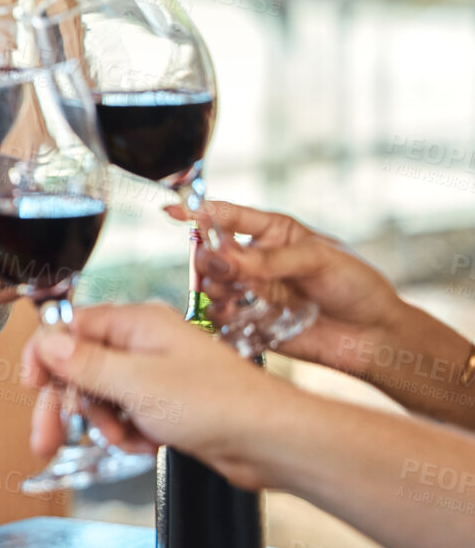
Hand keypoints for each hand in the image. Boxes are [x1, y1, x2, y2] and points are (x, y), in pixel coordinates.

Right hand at [21, 303, 289, 489]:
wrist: (270, 441)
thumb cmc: (219, 403)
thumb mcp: (137, 383)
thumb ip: (84, 363)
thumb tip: (47, 342)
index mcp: (138, 323)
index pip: (71, 327)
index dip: (47, 357)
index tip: (33, 386)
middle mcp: (146, 343)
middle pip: (81, 367)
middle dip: (67, 406)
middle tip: (47, 439)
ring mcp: (158, 373)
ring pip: (103, 396)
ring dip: (106, 424)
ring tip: (128, 439)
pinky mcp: (169, 402)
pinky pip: (128, 415)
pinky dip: (130, 433)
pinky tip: (149, 443)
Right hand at [175, 200, 407, 376]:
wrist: (374, 336)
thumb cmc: (356, 286)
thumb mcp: (320, 259)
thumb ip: (272, 259)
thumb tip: (228, 258)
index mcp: (273, 234)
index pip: (228, 216)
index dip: (199, 212)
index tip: (172, 211)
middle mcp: (256, 261)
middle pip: (211, 252)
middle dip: (209, 258)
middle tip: (224, 269)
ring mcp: (252, 292)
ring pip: (211, 285)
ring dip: (217, 288)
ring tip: (237, 296)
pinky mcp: (251, 322)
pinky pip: (221, 318)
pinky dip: (222, 315)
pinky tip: (238, 315)